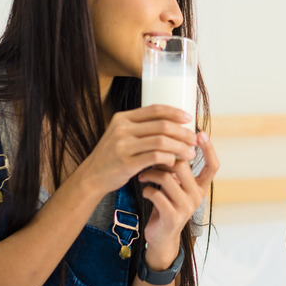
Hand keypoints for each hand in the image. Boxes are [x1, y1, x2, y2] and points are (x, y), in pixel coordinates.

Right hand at [80, 105, 197, 198]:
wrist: (92, 176)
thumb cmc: (112, 156)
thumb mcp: (121, 135)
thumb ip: (139, 127)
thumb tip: (171, 124)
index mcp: (123, 118)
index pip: (154, 109)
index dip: (174, 112)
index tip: (189, 118)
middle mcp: (122, 129)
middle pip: (161, 126)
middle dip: (182, 132)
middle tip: (194, 139)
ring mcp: (123, 146)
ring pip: (161, 142)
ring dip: (179, 147)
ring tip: (190, 153)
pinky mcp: (126, 163)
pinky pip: (154, 157)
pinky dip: (168, 159)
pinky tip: (174, 162)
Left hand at [137, 131, 219, 267]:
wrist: (161, 236)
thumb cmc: (166, 204)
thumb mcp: (176, 186)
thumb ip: (178, 170)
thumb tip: (171, 140)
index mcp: (201, 187)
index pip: (213, 166)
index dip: (209, 149)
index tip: (199, 133)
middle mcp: (197, 196)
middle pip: (183, 166)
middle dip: (164, 159)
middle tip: (151, 158)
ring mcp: (186, 207)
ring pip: (167, 178)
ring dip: (151, 174)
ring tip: (143, 174)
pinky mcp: (172, 217)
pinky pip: (157, 194)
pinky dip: (147, 189)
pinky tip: (144, 189)